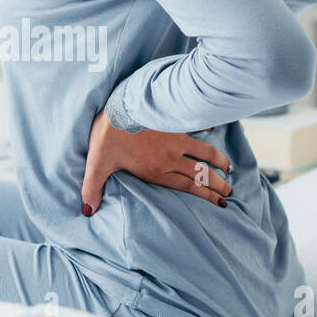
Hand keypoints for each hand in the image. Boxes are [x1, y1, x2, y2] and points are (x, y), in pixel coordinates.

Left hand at [80, 111, 232, 214]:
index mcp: (157, 171)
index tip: (221, 203)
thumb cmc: (107, 137)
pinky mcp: (174, 122)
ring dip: (218, 159)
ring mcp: (175, 138)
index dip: (207, 196)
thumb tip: (86, 211)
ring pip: (204, 151)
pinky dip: (206, 126)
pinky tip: (213, 125)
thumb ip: (93, 189)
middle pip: (201, 173)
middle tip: (230, 191)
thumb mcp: (97, 165)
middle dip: (218, 183)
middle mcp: (171, 157)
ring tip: (229, 167)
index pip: (189, 187)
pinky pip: (195, 126)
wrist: (119, 105)